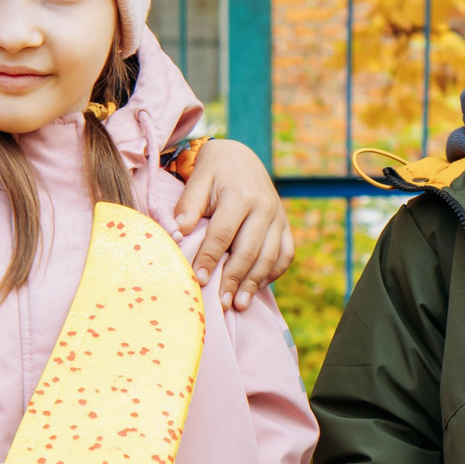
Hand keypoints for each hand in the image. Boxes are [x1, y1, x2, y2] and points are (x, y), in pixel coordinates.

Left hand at [174, 137, 293, 310]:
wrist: (241, 157)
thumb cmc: (214, 171)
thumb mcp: (198, 179)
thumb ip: (188, 206)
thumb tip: (178, 235)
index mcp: (239, 195)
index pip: (223, 234)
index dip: (210, 259)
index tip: (199, 280)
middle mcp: (263, 206)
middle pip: (249, 250)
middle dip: (234, 279)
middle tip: (222, 303)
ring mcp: (278, 216)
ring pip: (270, 256)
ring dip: (254, 283)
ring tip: (239, 305)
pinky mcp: (285, 225)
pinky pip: (286, 254)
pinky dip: (273, 273)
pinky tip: (257, 287)